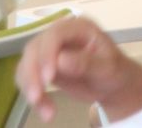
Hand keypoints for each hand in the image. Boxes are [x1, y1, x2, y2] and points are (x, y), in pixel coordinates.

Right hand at [15, 16, 141, 122]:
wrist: (112, 85)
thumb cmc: (114, 71)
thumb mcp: (106, 68)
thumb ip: (85, 63)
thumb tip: (61, 60)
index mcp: (79, 27)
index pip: (55, 34)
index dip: (47, 54)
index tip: (48, 78)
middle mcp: (59, 34)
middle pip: (34, 48)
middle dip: (32, 74)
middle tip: (36, 98)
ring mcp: (48, 50)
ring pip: (26, 64)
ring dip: (30, 88)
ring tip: (47, 112)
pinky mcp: (41, 67)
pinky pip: (27, 78)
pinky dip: (31, 95)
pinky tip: (46, 111)